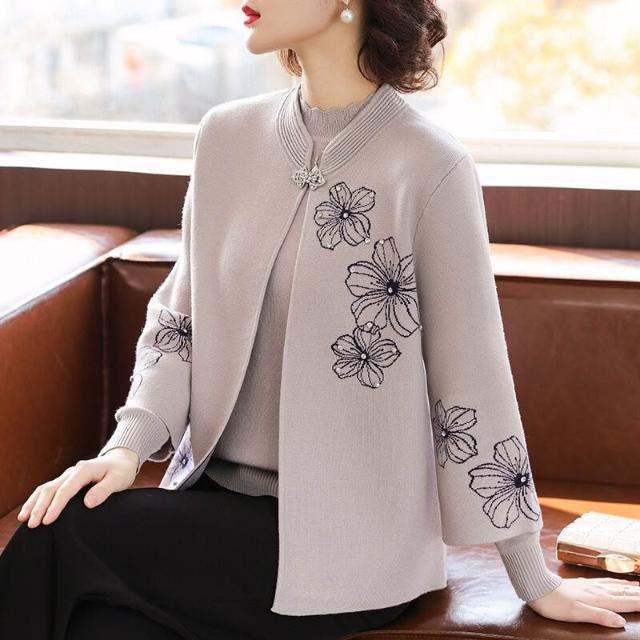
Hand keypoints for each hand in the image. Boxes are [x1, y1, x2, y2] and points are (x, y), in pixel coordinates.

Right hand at [16, 447, 139, 527]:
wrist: (120, 460)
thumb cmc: (120, 471)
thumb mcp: (118, 479)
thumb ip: (104, 490)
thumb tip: (87, 503)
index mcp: (84, 470)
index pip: (66, 489)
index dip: (56, 505)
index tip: (48, 520)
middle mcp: (72, 471)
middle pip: (51, 489)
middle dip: (40, 506)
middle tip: (33, 524)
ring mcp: (68, 475)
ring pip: (46, 488)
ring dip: (34, 503)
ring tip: (24, 519)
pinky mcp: (66, 481)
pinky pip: (48, 489)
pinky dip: (37, 499)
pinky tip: (29, 510)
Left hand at [527, 576, 639, 627]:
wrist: (537, 586)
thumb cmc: (555, 604)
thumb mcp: (577, 614)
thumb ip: (600, 616)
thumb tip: (622, 622)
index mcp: (599, 600)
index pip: (626, 602)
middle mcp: (597, 591)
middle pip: (623, 592)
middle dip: (638, 593)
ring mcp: (589, 586)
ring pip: (615, 585)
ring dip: (629, 586)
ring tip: (639, 586)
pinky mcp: (582, 583)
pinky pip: (604, 581)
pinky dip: (614, 581)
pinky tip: (614, 581)